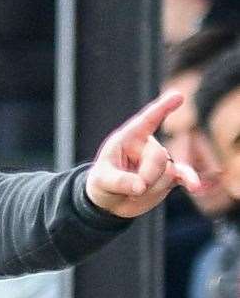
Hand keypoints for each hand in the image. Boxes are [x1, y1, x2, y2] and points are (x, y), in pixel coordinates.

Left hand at [86, 91, 200, 217]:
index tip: (177, 95)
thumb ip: (120, 182)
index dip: (162, 108)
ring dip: (152, 188)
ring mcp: (161, 161)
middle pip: (159, 157)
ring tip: (135, 192)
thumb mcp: (102, 180)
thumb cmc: (103, 183)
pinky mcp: (170, 177)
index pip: (147, 120)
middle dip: (147, 176)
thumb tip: (140, 186)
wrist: (111, 202)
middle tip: (133, 188)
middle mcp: (148, 146)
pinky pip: (184, 176)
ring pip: (168, 172)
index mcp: (129, 138)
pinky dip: (190, 180)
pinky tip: (195, 187)